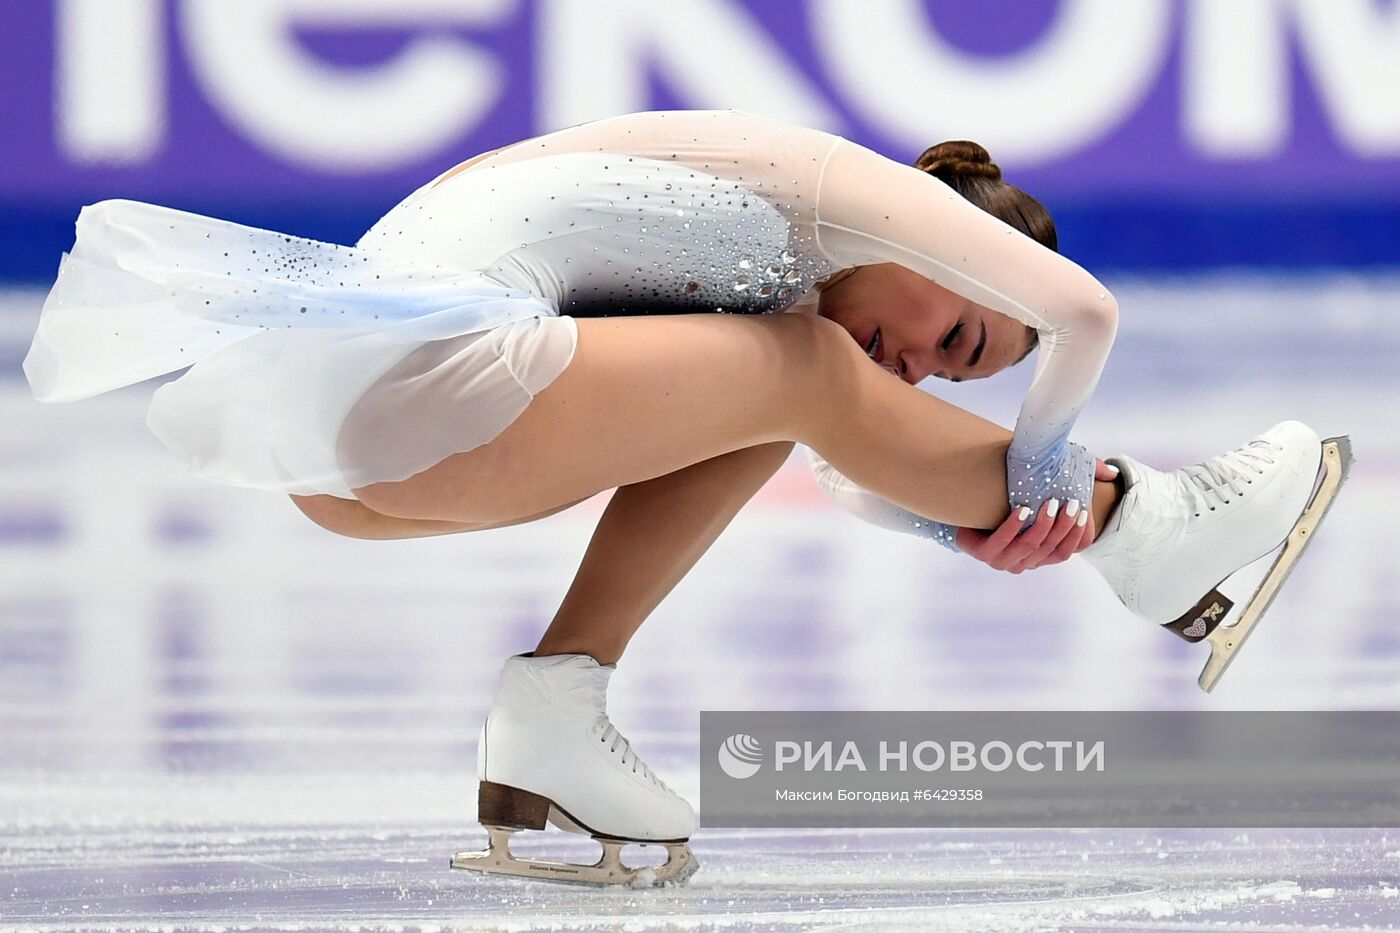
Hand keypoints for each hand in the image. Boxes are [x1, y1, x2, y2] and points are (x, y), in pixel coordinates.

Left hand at [954, 458, 1113, 572]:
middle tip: (1071, 503)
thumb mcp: (1042, 495)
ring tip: (1050, 504)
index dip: (1076, 534)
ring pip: (1030, 546)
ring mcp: (1003, 561)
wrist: (966, 509)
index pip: (1065, 552)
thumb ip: (1074, 485)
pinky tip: (1022, 509)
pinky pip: (1003, 540)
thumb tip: (1111, 473)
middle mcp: (1023, 563)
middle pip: (1051, 549)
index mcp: (1039, 556)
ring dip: (1042, 525)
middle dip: (1064, 526)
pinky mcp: (984, 554)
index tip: (1084, 512)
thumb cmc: (1009, 501)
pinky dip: (1014, 525)